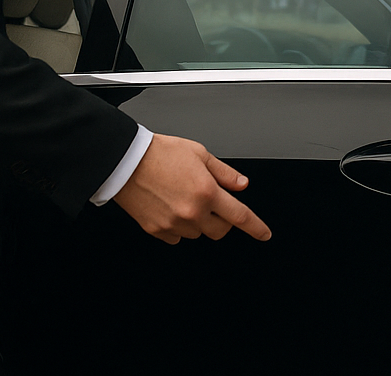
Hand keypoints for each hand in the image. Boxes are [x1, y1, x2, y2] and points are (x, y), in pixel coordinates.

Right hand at [112, 133, 271, 244]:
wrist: (126, 162)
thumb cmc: (160, 153)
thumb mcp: (199, 154)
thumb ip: (224, 173)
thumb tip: (241, 184)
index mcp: (207, 192)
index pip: (240, 216)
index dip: (256, 227)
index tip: (264, 234)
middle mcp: (192, 212)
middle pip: (220, 230)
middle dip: (223, 220)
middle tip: (213, 203)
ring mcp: (174, 224)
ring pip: (198, 234)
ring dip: (199, 222)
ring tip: (185, 199)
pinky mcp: (157, 230)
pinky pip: (177, 237)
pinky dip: (179, 227)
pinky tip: (172, 208)